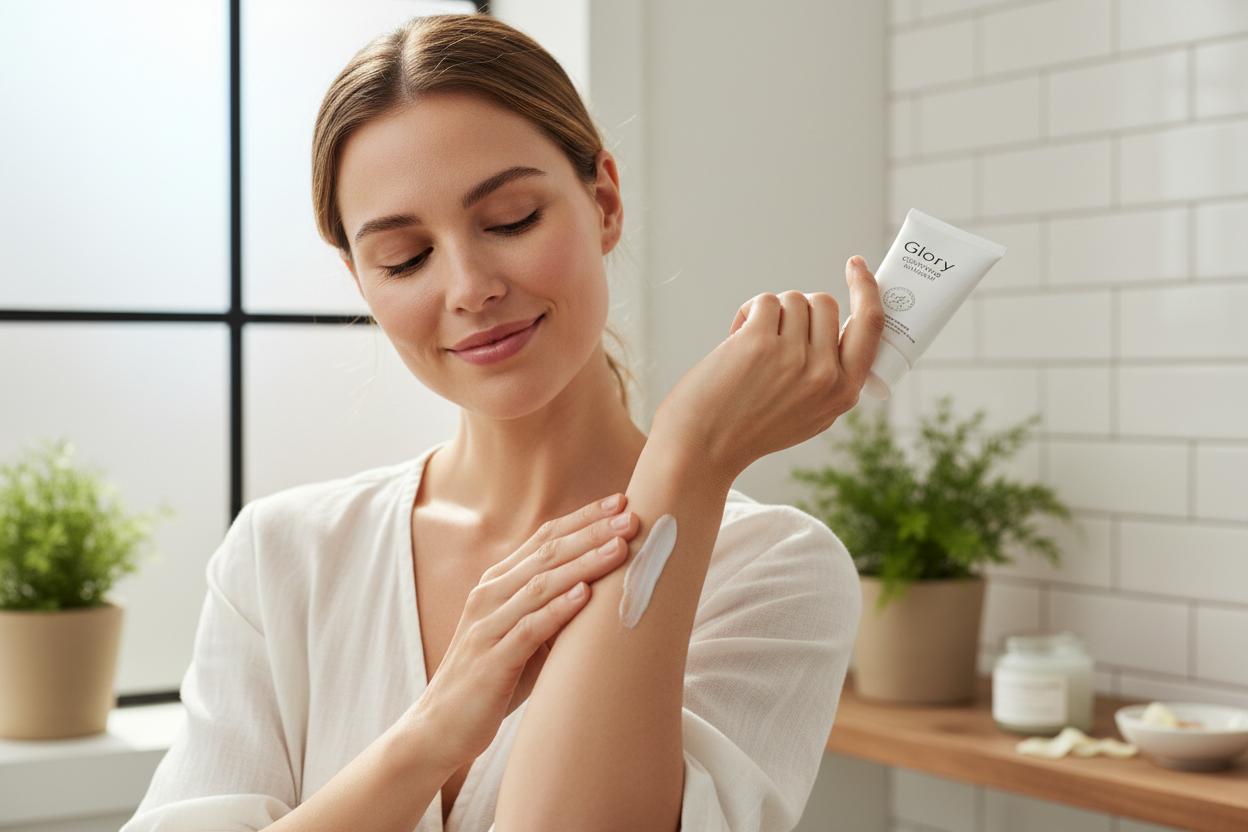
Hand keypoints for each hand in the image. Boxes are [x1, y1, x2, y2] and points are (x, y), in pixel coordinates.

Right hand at [406, 495, 639, 770]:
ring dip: (583, 563)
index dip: (583, 518)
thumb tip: (608, 588)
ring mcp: (488, 625)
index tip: (622, 501)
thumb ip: (553, 608)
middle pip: (547, 553)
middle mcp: (490, 595)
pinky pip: (528, 628)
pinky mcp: (491, 660)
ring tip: (619, 548)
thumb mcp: (525, 634)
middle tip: (632, 516)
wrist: (441, 727)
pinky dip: (558, 609)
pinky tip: (585, 594)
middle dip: (592, 532)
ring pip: (541, 584)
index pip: (545, 538)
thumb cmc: (493, 678)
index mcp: (499, 583)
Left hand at [651, 255, 884, 483]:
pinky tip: (734, 340)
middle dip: (797, 310)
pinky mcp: (758, 342)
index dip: (867, 290)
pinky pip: (764, 301)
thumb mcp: (810, 414)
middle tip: (773, 337)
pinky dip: (746, 313)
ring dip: (768, 313)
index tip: (856, 267)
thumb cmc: (748, 430)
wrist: (701, 450)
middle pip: (825, 304)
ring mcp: (793, 357)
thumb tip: (837, 329)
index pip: (871, 326)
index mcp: (844, 393)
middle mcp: (825, 375)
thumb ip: (831, 378)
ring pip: (792, 300)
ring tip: (750, 346)